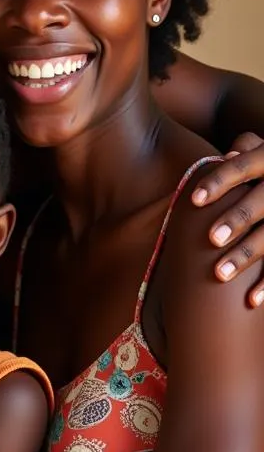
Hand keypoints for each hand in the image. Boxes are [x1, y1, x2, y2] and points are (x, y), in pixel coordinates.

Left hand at [191, 132, 263, 306]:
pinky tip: (251, 300)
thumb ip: (248, 152)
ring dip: (245, 256)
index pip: (242, 168)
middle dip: (235, 221)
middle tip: (210, 239)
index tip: (193, 199)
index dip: (219, 182)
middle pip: (258, 204)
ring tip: (219, 274)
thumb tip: (225, 156)